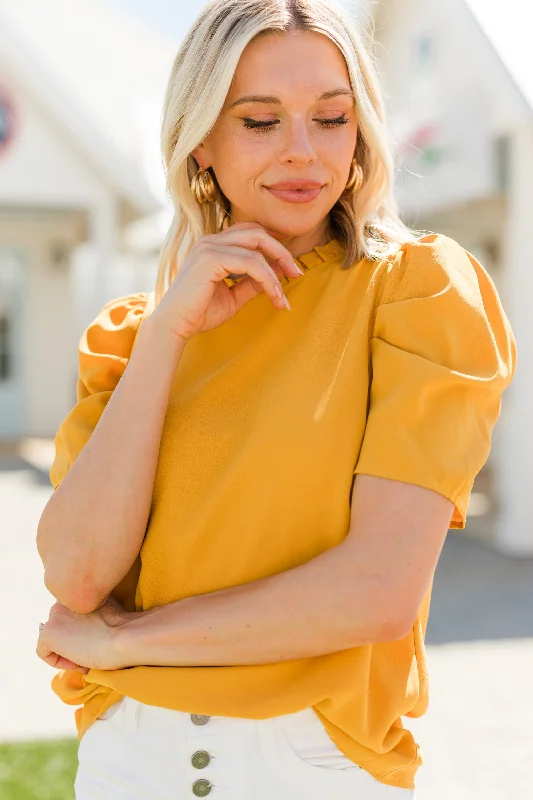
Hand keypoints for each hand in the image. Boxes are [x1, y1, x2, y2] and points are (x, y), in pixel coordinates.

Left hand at [36, 596, 136, 672]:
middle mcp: (62, 599)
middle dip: (73, 642)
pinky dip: (59, 662)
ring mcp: (54, 616)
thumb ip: (92, 611)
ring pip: (53, 639)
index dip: (82, 631)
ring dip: (68, 651)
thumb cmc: (123, 626)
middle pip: (61, 627)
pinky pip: (44, 652)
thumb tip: (87, 629)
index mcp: (77, 590)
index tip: (97, 639)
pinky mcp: (48, 633)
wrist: (124, 637)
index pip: (71, 615)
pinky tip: (79, 661)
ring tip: (86, 658)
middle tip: (91, 651)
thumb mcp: (108, 608)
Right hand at [149, 221, 303, 343]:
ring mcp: (210, 247)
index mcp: (214, 246)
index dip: (274, 247)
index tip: (290, 270)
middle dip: (282, 252)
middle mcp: (211, 241)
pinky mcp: (211, 259)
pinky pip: (251, 262)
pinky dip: (266, 278)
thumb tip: (277, 274)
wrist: (174, 326)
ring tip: (282, 296)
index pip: (251, 233)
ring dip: (276, 272)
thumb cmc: (199, 313)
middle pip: (258, 233)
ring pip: (257, 248)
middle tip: (297, 274)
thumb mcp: (233, 296)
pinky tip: (273, 295)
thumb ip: (252, 283)